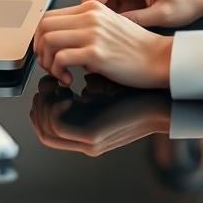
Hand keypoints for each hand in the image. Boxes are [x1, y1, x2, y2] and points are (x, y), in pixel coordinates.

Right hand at [29, 75, 171, 157]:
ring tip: (56, 79)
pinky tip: (65, 87)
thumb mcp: (106, 81)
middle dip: (38, 100)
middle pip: (41, 129)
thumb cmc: (138, 83)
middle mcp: (84, 138)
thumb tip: (63, 62)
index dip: (39, 101)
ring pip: (45, 129)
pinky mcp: (94, 136)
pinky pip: (58, 127)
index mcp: (87, 128)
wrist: (164, 92)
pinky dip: (54, 107)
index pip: (46, 125)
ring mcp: (88, 140)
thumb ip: (86, 80)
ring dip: (43, 103)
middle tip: (49, 76)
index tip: (48, 77)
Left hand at [33, 0, 173, 87]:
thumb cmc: (136, 47)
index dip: (40, 36)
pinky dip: (58, 72)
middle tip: (49, 64)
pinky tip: (70, 79)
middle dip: (39, 49)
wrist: (159, 58)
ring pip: (47, 41)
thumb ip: (85, 26)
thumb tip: (59, 40)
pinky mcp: (96, 53)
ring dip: (47, 62)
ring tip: (59, 73)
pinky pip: (61, 59)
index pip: (50, 15)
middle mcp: (90, 16)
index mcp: (91, 7)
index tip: (46, 52)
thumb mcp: (108, 25)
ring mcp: (93, 33)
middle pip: (43, 26)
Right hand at [82, 0, 202, 27]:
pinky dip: (104, 14)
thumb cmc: (184, 3)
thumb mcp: (162, 15)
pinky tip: (101, 28)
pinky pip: (109, 2)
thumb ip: (138, 19)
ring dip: (95, 10)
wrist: (196, 0)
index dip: (94, 1)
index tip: (88, 18)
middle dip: (90, 6)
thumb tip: (114, 27)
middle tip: (83, 25)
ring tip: (90, 28)